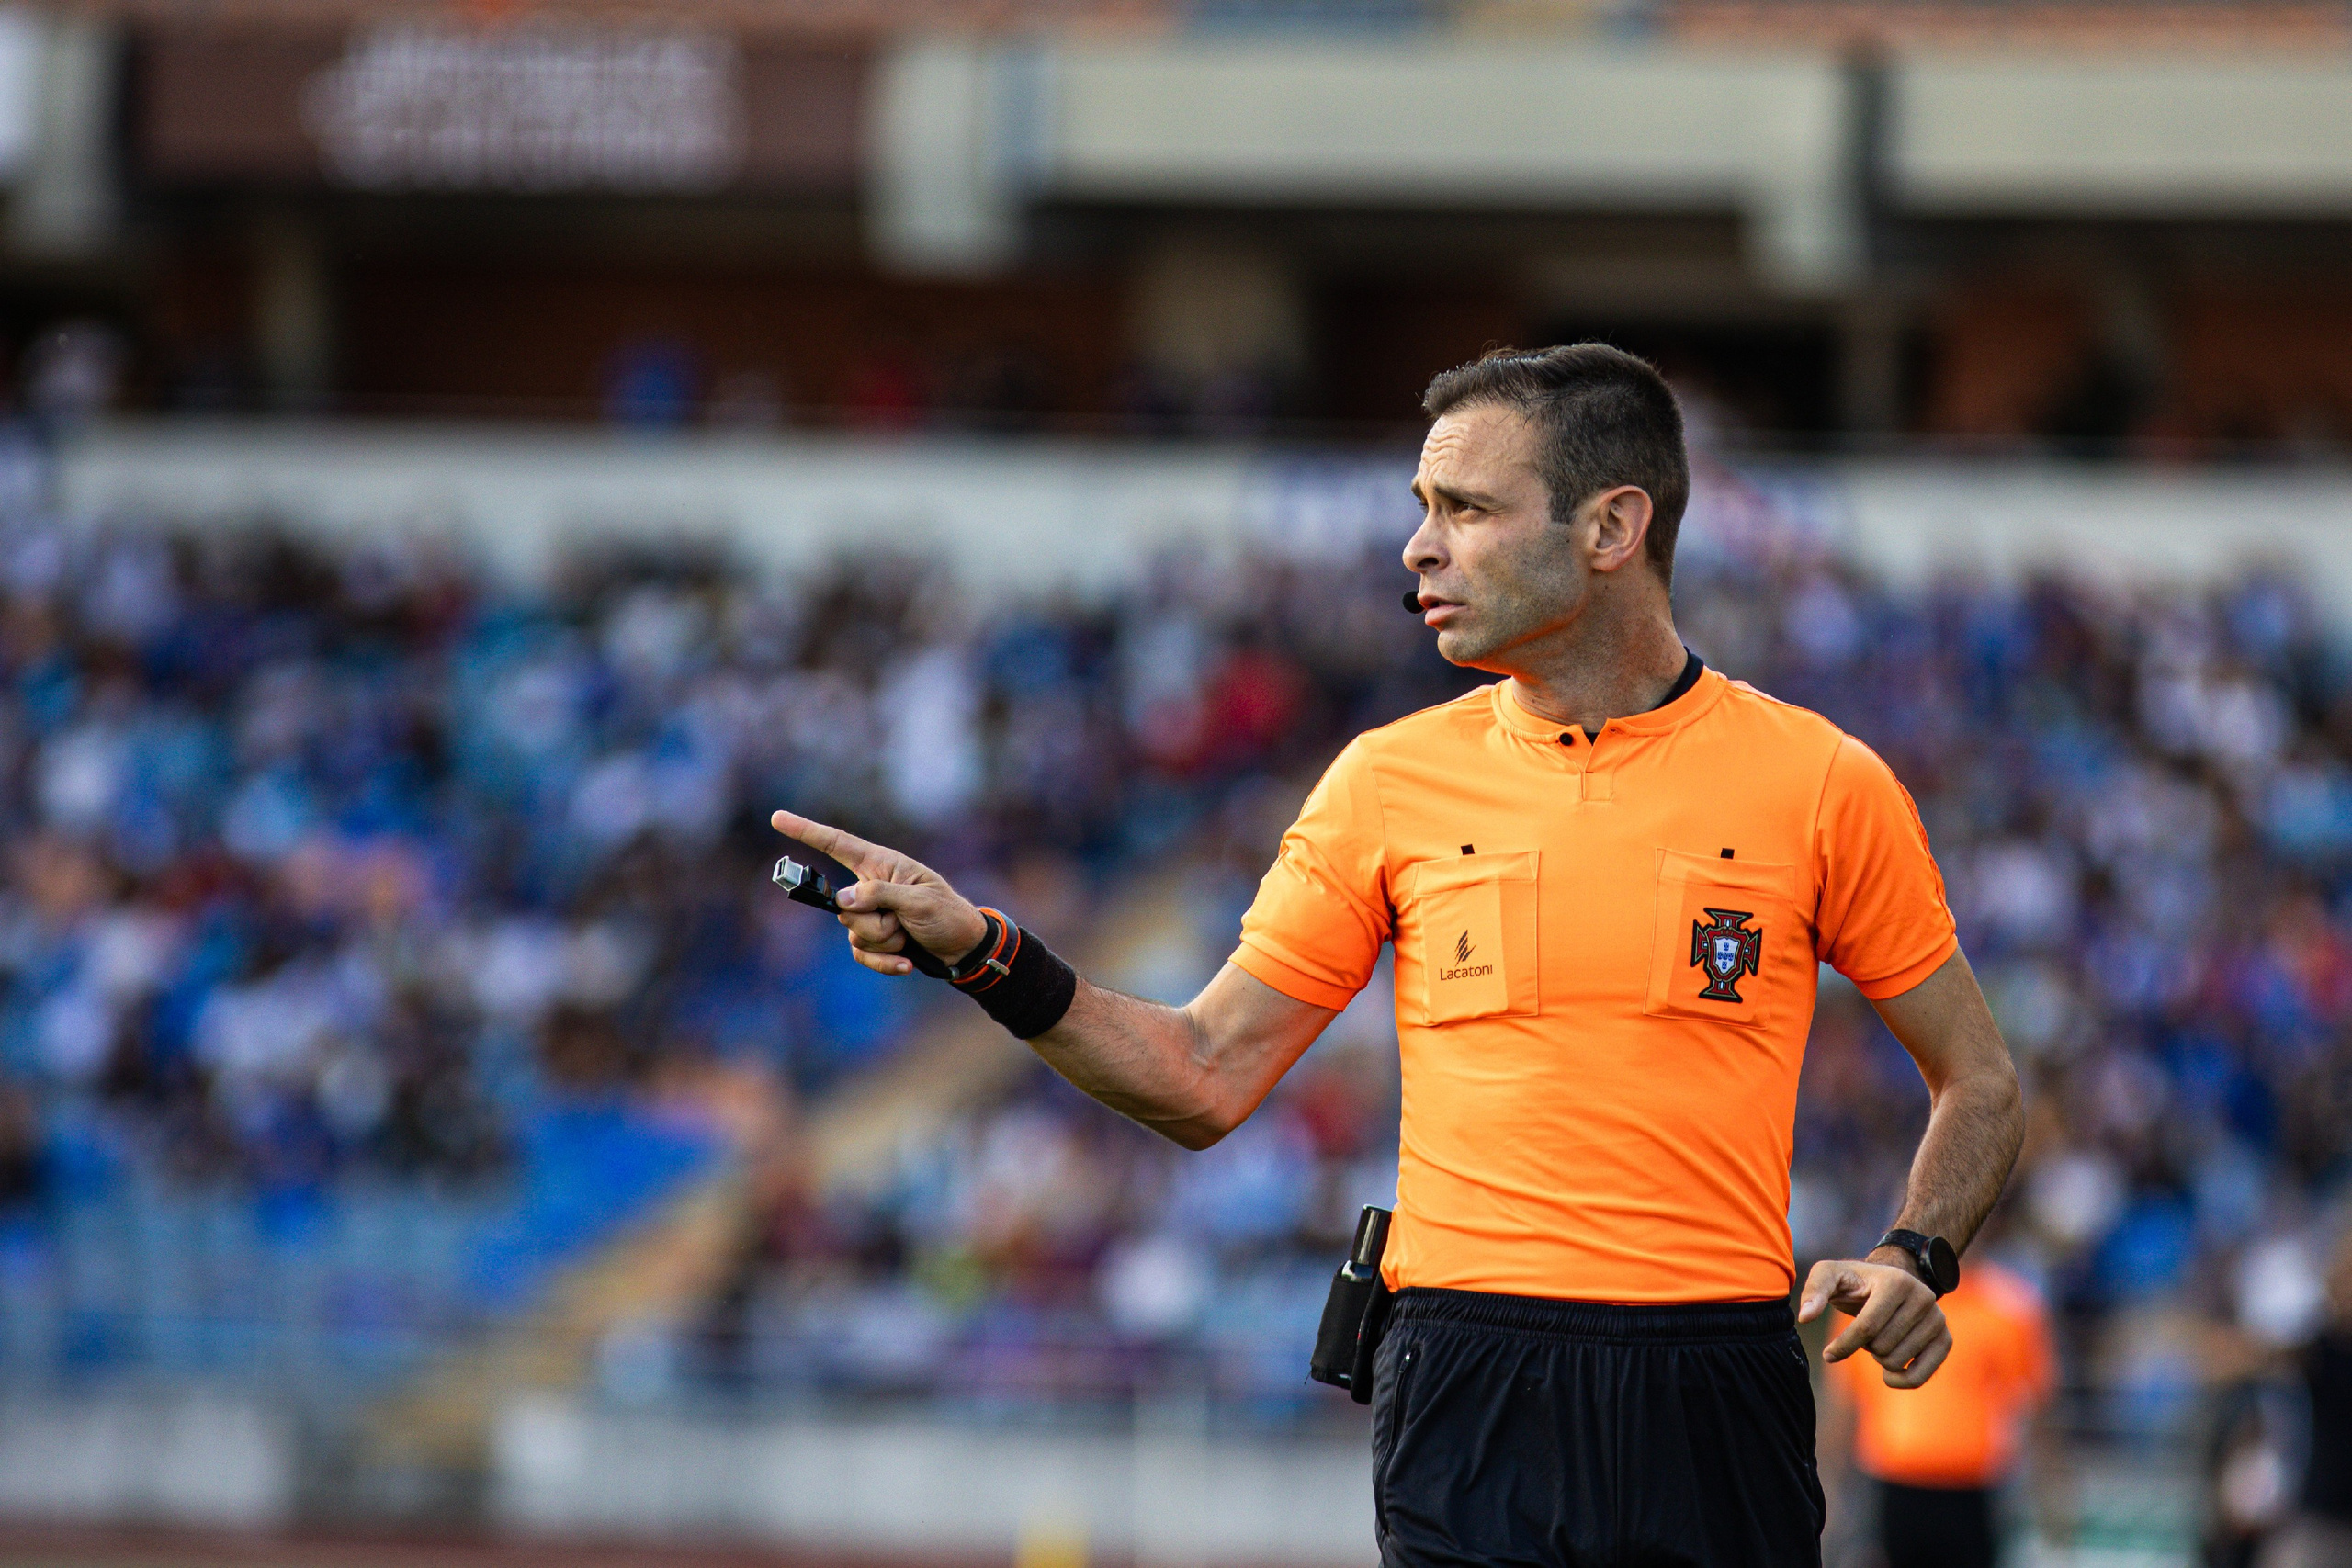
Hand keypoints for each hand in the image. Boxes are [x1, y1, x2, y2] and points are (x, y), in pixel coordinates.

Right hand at [770, 810, 988, 976]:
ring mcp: (870, 915)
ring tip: (910, 936)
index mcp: (882, 865)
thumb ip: (879, 895)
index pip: (837, 844)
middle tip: (905, 923)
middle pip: (845, 907)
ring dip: (885, 942)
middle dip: (875, 923)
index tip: (777, 818)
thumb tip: (842, 899)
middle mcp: (871, 887)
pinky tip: (907, 963)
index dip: (806, 831)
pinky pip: (861, 954)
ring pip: (853, 933)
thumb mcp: (919, 901)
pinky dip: (884, 962)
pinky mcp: (874, 939)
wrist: (964, 948)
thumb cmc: (948, 915)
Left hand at [1797, 1255, 1950, 1388]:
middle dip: (1864, 1346)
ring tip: (1878, 1339)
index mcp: (1896, 1281)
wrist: (1888, 1283)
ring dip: (1879, 1358)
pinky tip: (1888, 1373)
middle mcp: (1924, 1297)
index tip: (1828, 1355)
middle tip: (1865, 1333)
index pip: (1867, 1327)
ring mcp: (1938, 1319)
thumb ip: (1814, 1291)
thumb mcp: (1829, 1275)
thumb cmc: (1854, 1281)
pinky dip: (1900, 1381)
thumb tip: (1806, 1316)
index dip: (1844, 1346)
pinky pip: (1923, 1376)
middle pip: (1882, 1346)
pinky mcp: (1945, 1340)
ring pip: (1898, 1361)